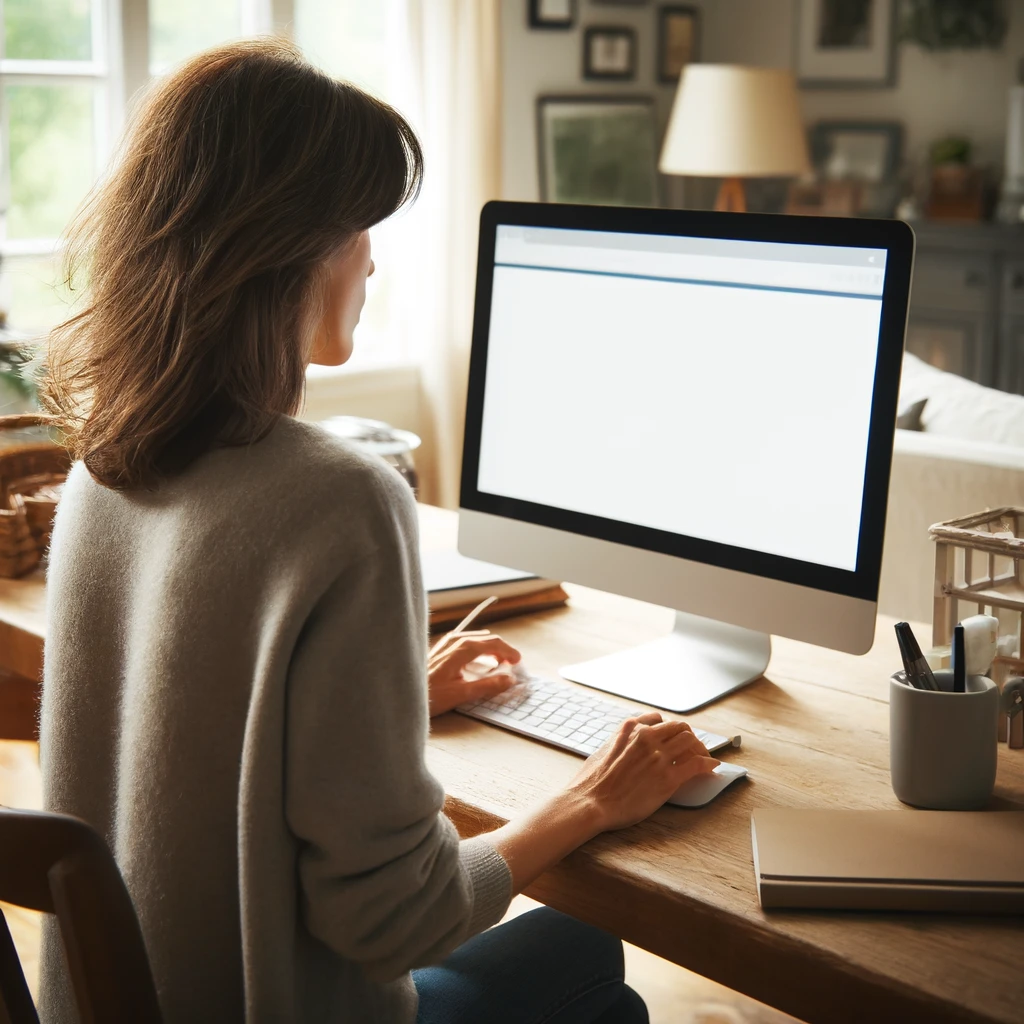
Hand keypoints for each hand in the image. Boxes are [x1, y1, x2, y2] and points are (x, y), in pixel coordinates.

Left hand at [427, 633, 521, 716]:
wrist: (402, 694)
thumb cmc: (429, 696)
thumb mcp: (462, 694)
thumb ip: (488, 686)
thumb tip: (509, 679)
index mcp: (462, 649)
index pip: (493, 642)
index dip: (509, 651)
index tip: (519, 662)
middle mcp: (455, 641)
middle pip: (486, 639)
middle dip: (502, 650)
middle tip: (512, 665)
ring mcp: (446, 643)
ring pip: (476, 640)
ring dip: (490, 650)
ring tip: (498, 665)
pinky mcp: (441, 649)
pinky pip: (465, 643)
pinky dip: (478, 651)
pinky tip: (478, 663)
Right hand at [566, 712, 718, 830]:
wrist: (590, 802)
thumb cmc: (591, 782)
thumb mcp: (602, 750)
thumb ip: (619, 743)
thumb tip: (624, 747)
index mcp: (629, 729)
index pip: (658, 720)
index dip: (667, 729)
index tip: (672, 738)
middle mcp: (646, 737)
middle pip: (678, 727)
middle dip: (687, 737)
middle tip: (691, 749)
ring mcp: (659, 756)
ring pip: (690, 741)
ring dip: (700, 748)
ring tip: (703, 757)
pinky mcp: (668, 778)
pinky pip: (697, 764)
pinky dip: (708, 764)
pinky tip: (711, 767)